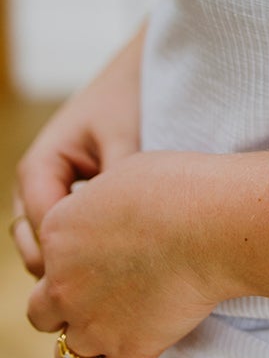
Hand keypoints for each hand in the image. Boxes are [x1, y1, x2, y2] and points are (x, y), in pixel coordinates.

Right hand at [12, 24, 144, 278]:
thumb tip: (121, 240)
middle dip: (70, 269)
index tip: (113, 275)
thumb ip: (116, 190)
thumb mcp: (125, 142)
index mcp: (37, 167)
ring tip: (125, 274)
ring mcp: (51, 192)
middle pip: (38, 249)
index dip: (72, 259)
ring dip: (80, 261)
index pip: (42, 233)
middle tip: (117, 286)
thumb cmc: (132, 99)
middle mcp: (36, 184)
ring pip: (52, 247)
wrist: (142, 72)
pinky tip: (130, 256)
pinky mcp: (72, 197)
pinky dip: (92, 247)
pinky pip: (72, 235)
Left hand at [25, 150, 218, 357]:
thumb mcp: (125, 173)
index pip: (45, 259)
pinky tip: (149, 346)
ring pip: (69, 357)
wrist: (214, 221)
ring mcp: (93, 324)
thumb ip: (99, 203)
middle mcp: (64, 284)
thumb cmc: (179, 185)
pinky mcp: (130, 351)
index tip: (110, 250)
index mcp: (58, 233)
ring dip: (92, 344)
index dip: (75, 259)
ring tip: (125, 325)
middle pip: (41, 314)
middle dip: (68, 308)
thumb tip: (105, 212)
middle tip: (108, 292)